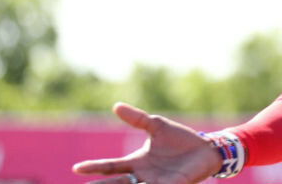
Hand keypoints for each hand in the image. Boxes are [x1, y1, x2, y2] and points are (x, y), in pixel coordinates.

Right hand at [72, 103, 221, 183]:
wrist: (205, 149)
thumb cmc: (180, 139)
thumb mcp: (157, 126)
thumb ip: (137, 118)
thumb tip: (116, 106)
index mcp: (136, 163)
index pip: (110, 167)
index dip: (94, 167)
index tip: (76, 168)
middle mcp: (143, 176)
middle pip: (116, 183)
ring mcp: (156, 183)